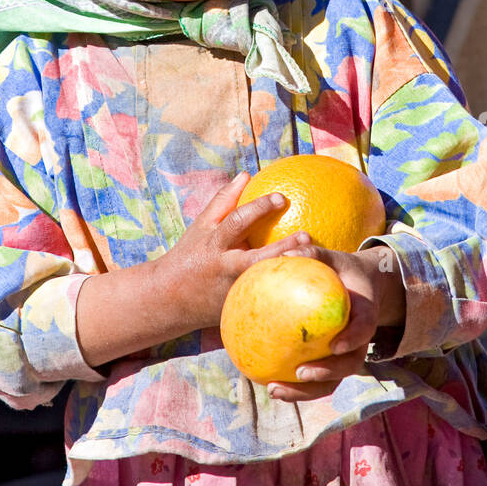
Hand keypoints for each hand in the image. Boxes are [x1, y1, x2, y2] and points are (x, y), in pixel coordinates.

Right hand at [155, 171, 309, 333]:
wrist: (170, 299)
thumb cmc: (191, 254)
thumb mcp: (201, 226)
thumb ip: (223, 201)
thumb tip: (246, 175)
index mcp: (215, 244)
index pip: (237, 222)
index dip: (258, 208)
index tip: (281, 198)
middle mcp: (226, 269)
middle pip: (257, 259)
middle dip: (283, 248)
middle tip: (308, 236)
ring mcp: (234, 292)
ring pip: (265, 284)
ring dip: (289, 274)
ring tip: (315, 261)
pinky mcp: (239, 310)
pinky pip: (266, 301)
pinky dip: (286, 294)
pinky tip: (309, 286)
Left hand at [265, 243, 405, 402]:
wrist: (360, 287)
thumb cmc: (341, 270)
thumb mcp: (332, 258)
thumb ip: (313, 254)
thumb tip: (285, 253)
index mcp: (365, 315)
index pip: (364, 329)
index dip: (353, 339)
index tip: (335, 346)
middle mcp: (359, 341)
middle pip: (349, 366)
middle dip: (326, 374)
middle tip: (300, 373)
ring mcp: (346, 356)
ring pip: (331, 382)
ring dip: (304, 392)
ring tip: (274, 389)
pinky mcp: (331, 364)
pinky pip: (314, 379)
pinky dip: (293, 386)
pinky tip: (266, 383)